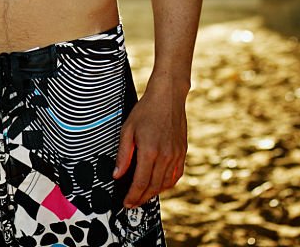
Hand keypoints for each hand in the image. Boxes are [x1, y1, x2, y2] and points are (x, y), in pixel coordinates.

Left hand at [113, 81, 187, 207]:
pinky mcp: (182, 153)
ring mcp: (176, 155)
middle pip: (153, 187)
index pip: (141, 183)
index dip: (133, 196)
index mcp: (150, 151)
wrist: (168, 97)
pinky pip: (176, 176)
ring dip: (154, 193)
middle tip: (132, 203)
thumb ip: (123, 154)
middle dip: (141, 198)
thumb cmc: (146, 110)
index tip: (126, 203)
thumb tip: (117, 174)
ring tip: (143, 195)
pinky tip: (159, 185)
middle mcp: (165, 156)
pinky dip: (167, 184)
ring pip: (165, 184)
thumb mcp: (127, 129)